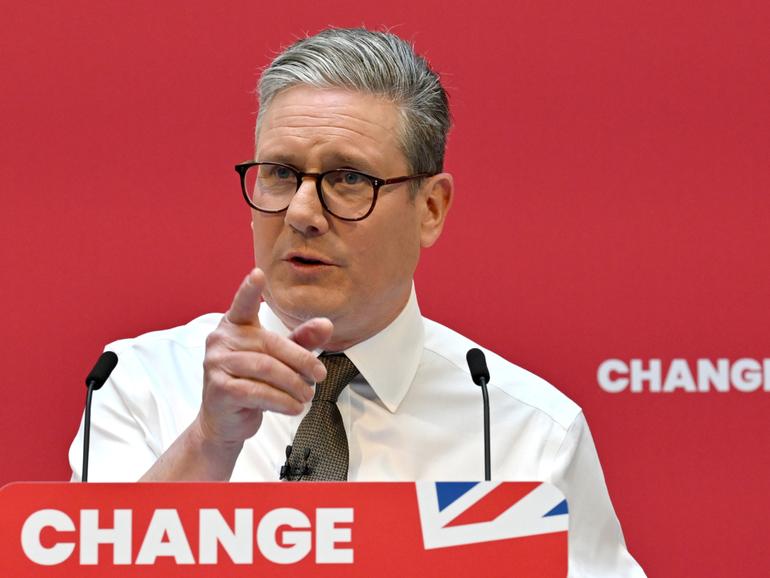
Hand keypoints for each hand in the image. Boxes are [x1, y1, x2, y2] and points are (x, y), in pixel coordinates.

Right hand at [197, 268, 332, 446]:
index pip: (243, 304)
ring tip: (308, 395)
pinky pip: (257, 392)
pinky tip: (294, 407)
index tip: (258, 274)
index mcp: (234, 325)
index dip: (249, 289)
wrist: (225, 419)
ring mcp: (216, 364)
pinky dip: (282, 401)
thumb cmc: (252, 381)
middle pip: (270, 344)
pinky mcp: (219, 389)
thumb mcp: (280, 358)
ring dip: (294, 384)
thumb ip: (301, 340)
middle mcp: (220, 340)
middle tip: (320, 375)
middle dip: (301, 361)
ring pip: (266, 369)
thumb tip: (326, 324)